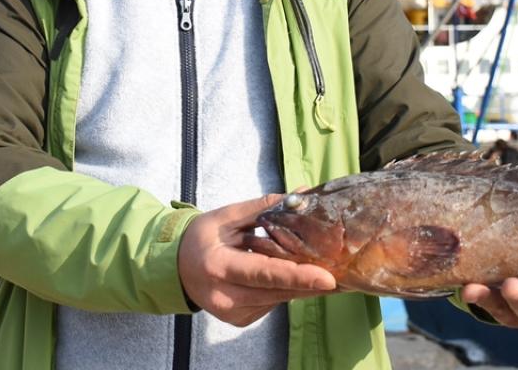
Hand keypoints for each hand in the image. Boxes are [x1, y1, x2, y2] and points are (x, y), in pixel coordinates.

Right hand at [178, 193, 336, 326]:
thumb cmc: (201, 237)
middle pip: (278, 290)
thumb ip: (263, 208)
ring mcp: (233, 313)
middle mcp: (225, 296)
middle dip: (312, 281)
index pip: (264, 273)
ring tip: (324, 271)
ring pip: (279, 299)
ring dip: (301, 285)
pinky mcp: (240, 321)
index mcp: (219, 267)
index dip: (298, 276)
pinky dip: (284, 289)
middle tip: (343, 272)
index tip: (328, 279)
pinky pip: (272, 303)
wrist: (174, 268)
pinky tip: (290, 276)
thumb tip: (300, 196)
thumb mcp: (226, 216)